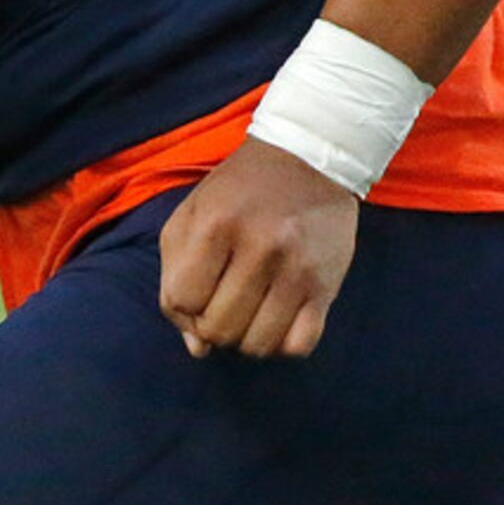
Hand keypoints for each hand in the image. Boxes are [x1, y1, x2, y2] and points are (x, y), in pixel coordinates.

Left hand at [158, 137, 357, 359]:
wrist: (308, 157)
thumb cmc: (240, 190)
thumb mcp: (193, 214)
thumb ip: (176, 277)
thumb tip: (197, 348)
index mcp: (217, 223)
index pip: (182, 301)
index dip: (184, 305)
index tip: (198, 289)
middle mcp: (260, 246)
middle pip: (218, 329)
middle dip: (212, 325)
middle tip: (224, 300)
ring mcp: (297, 268)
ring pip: (256, 345)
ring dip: (246, 337)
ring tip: (250, 309)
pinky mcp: (327, 286)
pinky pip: (298, 346)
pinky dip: (282, 344)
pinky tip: (278, 318)